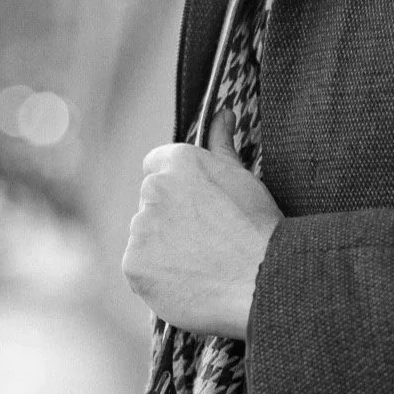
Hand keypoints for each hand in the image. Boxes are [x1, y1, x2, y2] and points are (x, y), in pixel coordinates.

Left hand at [122, 110, 283, 337]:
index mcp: (178, 161)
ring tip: (198, 261)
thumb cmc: (257, 225)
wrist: (260, 278)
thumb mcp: (242, 176)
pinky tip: (186, 279)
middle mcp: (153, 189)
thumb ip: (222, 143)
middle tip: (203, 237)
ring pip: (144, 235)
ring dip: (161, 246)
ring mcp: (140, 228)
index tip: (193, 204)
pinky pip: (139, 268)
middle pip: (150, 202)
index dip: (176, 185)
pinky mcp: (133, 264)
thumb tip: (223, 114)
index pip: (156, 164)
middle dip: (168, 216)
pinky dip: (156, 275)